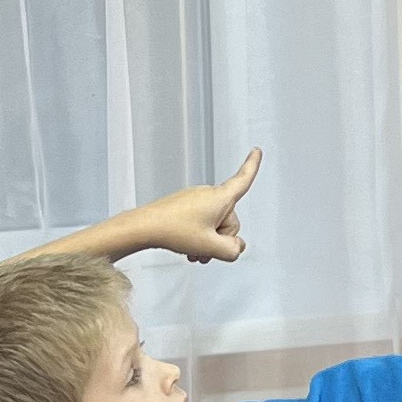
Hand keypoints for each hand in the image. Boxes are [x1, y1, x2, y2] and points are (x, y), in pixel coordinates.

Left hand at [138, 149, 262, 260]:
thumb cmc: (174, 231)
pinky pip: (201, 222)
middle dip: (222, 237)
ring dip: (209, 240)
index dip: (253, 165)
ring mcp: (195, 199)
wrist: (144, 227)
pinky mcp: (184, 206)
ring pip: (214, 224)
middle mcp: (209, 194)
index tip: (257, 150)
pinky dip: (199, 236)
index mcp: (219, 198)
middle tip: (205, 250)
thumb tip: (236, 247)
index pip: (242, 179)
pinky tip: (188, 247)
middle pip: (230, 219)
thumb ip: (232, 250)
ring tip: (194, 252)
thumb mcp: (210, 247)